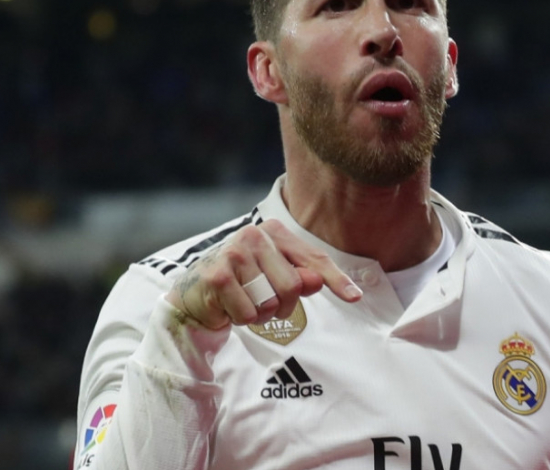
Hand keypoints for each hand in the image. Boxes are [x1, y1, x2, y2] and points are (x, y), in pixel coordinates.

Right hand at [166, 219, 362, 329]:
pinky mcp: (218, 276)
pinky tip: (228, 306)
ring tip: (245, 303)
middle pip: (294, 286)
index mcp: (274, 230)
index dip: (336, 280)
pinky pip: (248, 313)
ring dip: (261, 315)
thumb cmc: (243, 282)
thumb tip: (317, 282)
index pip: (313, 258)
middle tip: (266, 304)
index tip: (355, 297)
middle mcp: (254, 235)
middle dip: (284, 307)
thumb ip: (302, 278)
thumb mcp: (276, 276)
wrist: (195, 292)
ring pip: (271, 303)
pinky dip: (241, 319)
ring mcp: (234, 253)